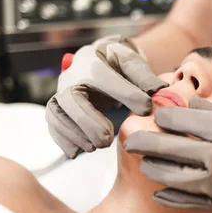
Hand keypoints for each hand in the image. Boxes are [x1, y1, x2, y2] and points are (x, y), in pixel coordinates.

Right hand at [46, 35, 166, 157]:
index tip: (145, 109)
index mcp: (92, 61)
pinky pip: (53, 124)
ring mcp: (61, 92)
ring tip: (95, 147)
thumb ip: (144, 76)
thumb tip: (158, 90)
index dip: (125, 94)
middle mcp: (72, 76)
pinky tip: (79, 152)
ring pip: (56, 113)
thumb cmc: (118, 63)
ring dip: (74, 134)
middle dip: (88, 122)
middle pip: (70, 98)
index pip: (105, 77)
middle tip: (107, 140)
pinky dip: (64, 140)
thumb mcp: (132, 62)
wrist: (100, 60)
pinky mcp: (57, 108)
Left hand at [124, 96, 211, 212]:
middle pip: (173, 146)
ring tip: (146, 162)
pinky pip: (190, 201)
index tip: (154, 112)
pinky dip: (171, 195)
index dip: (165, 115)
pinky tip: (160, 191)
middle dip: (147, 140)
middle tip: (132, 138)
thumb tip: (187, 101)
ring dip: (156, 168)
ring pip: (176, 176)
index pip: (185, 119)